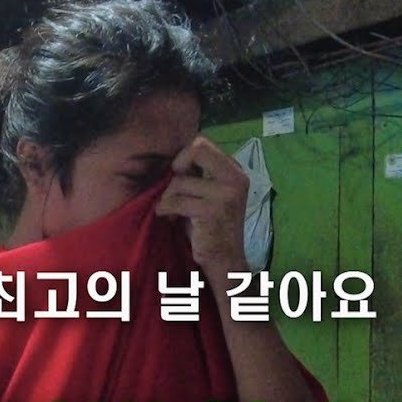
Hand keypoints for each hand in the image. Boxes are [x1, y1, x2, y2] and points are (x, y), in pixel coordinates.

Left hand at [155, 136, 250, 279]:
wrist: (224, 258)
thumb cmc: (210, 224)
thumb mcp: (209, 192)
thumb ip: (198, 173)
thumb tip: (174, 155)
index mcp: (235, 171)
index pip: (202, 144)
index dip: (184, 157)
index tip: (180, 175)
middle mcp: (235, 178)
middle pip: (195, 150)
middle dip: (177, 168)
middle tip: (174, 188)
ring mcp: (226, 194)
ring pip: (179, 182)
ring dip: (168, 198)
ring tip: (173, 211)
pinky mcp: (212, 211)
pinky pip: (175, 201)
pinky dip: (165, 209)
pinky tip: (170, 218)